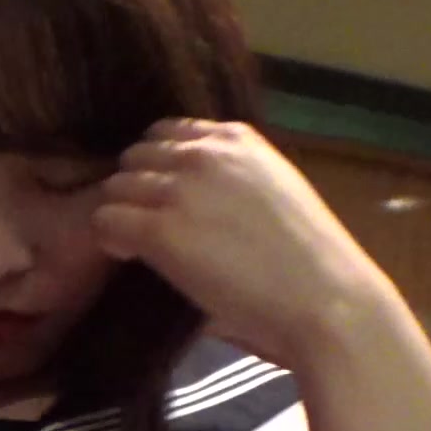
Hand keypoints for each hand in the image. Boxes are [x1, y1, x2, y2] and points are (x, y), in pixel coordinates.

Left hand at [91, 119, 393, 366]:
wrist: (324, 296)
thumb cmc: (309, 259)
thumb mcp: (274, 191)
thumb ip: (232, 179)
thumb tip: (197, 193)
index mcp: (236, 138)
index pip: (168, 133)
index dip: (158, 166)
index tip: (164, 196)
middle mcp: (203, 153)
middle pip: (136, 157)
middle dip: (135, 188)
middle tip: (145, 223)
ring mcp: (179, 189)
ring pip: (114, 187)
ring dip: (120, 213)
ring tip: (136, 244)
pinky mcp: (159, 230)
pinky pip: (106, 221)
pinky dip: (110, 239)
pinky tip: (130, 256)